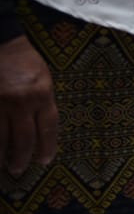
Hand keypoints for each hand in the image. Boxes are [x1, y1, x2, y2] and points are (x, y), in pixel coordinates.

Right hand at [0, 35, 57, 177]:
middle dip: (22, 158)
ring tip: (2, 167)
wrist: (0, 42)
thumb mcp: (43, 79)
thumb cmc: (24, 61)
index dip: (47, 147)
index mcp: (42, 95)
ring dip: (1, 156)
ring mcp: (0, 103)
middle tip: (19, 170)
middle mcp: (21, 102)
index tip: (44, 161)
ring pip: (0, 138)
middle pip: (24, 138)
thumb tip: (42, 128)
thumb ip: (43, 102)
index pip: (48, 128)